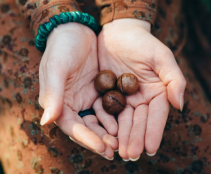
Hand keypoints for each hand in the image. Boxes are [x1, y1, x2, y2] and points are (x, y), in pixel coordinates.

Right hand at [38, 23, 117, 158]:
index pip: (71, 126)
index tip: (102, 147)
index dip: (86, 138)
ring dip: (108, 132)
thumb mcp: (56, 68)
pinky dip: (113, 118)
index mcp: (57, 103)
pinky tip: (123, 123)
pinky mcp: (96, 92)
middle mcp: (70, 105)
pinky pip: (105, 109)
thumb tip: (46, 122)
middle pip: (85, 128)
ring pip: (96, 122)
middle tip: (115, 150)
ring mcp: (84, 99)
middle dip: (99, 140)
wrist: (75, 31)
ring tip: (121, 141)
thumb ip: (53, 94)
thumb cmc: (61, 47)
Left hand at [97, 19, 185, 159]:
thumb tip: (179, 104)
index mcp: (157, 92)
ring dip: (122, 136)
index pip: (156, 115)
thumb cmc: (142, 42)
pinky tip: (105, 135)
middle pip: (139, 121)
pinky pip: (107, 111)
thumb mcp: (161, 56)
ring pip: (123, 120)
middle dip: (135, 138)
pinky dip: (107, 123)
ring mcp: (124, 98)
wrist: (118, 33)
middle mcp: (141, 98)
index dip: (153, 131)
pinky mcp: (108, 94)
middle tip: (130, 155)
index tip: (150, 149)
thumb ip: (173, 78)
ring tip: (118, 151)